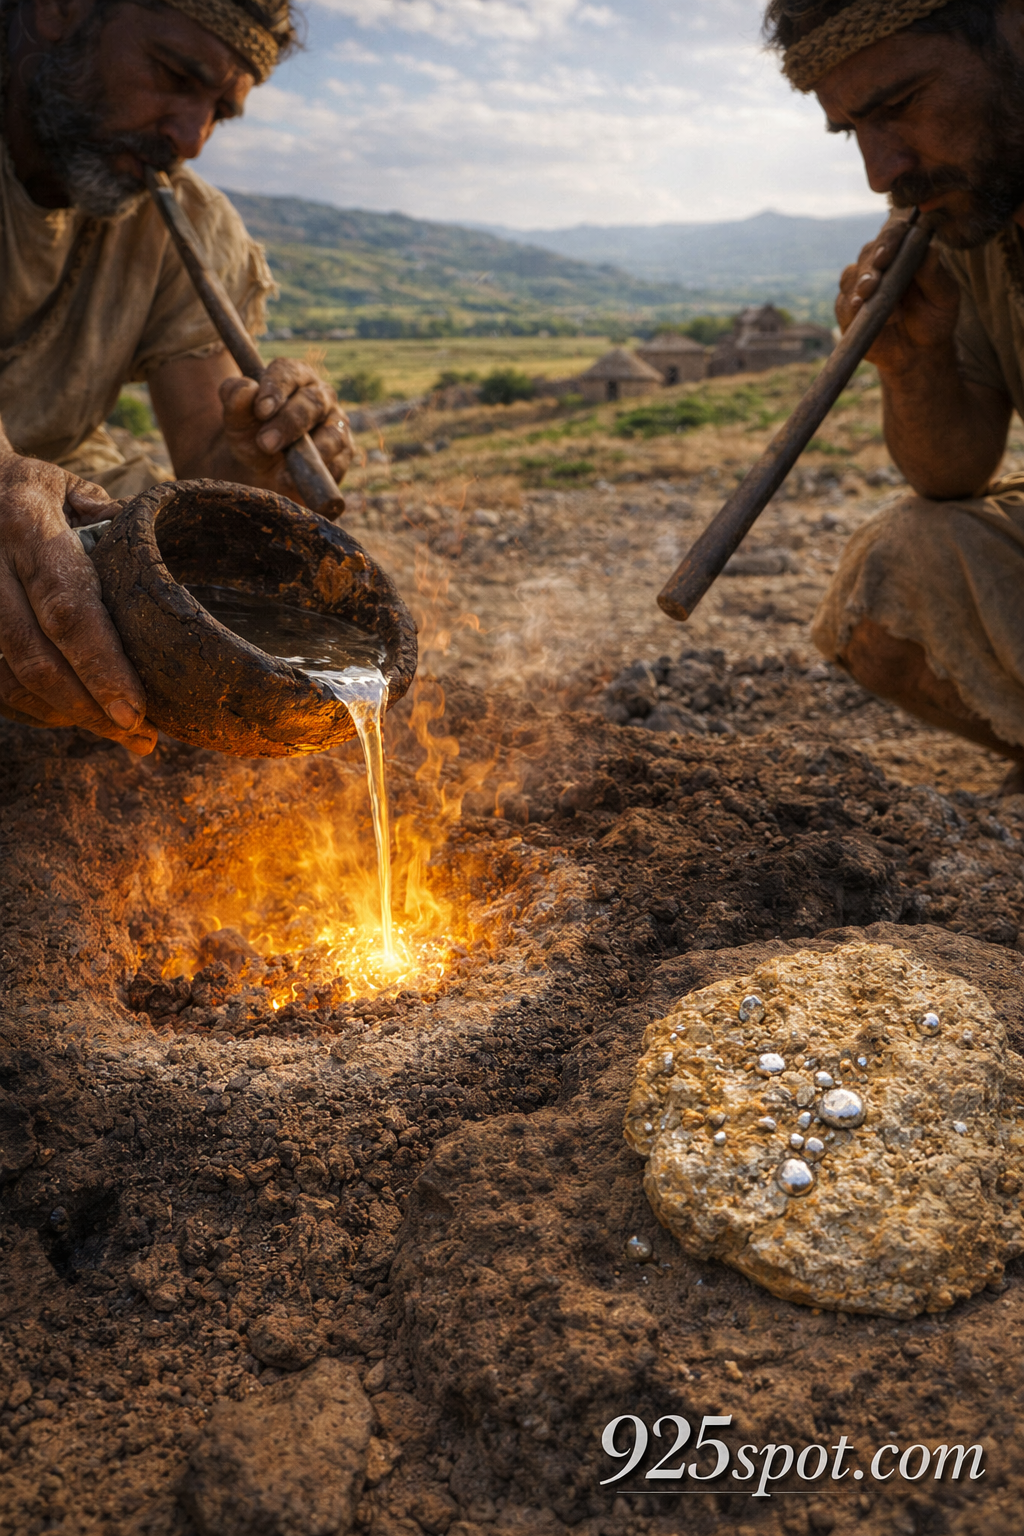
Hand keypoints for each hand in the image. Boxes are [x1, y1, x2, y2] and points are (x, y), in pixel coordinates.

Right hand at [0, 453, 155, 754]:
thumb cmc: (30, 489)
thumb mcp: (73, 489)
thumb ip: (117, 529)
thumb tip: (165, 577)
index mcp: (28, 525)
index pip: (66, 606)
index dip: (100, 665)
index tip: (136, 709)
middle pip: (36, 657)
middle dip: (90, 707)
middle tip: (141, 736)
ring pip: (10, 679)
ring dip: (65, 716)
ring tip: (120, 735)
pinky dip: (33, 710)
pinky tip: (73, 717)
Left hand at [218, 356, 354, 502]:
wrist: (263, 472)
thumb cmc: (251, 436)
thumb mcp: (236, 420)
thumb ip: (235, 399)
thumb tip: (246, 389)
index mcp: (293, 377)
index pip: (288, 373)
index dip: (276, 388)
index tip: (261, 410)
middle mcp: (319, 395)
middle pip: (312, 402)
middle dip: (289, 423)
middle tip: (265, 443)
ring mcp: (336, 423)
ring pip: (332, 434)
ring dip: (309, 453)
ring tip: (282, 472)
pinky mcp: (344, 452)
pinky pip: (339, 462)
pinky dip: (319, 474)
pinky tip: (297, 481)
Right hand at [836, 214, 960, 375]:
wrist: (918, 353)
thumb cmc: (935, 318)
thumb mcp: (944, 297)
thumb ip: (935, 275)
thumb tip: (931, 250)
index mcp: (905, 253)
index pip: (894, 234)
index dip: (888, 240)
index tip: (887, 255)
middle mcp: (880, 265)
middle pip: (868, 254)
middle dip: (869, 268)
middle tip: (873, 282)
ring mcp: (861, 287)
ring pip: (851, 276)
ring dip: (859, 286)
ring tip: (868, 299)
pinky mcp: (848, 310)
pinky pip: (843, 304)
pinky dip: (850, 307)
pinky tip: (859, 310)